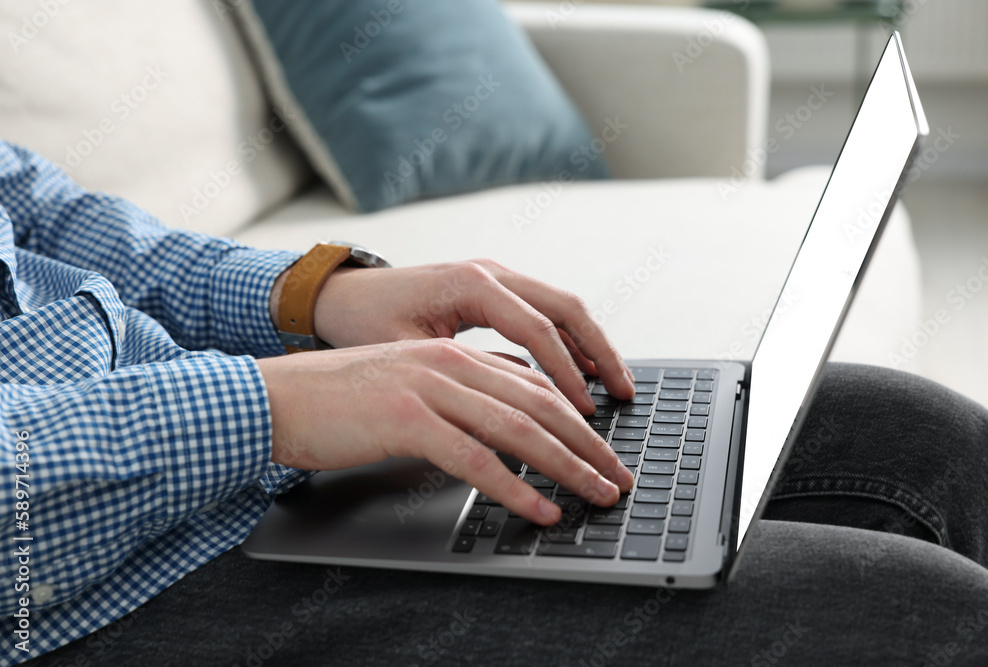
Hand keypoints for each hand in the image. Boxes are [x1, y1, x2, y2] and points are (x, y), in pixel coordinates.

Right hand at [257, 338, 633, 524]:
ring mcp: (429, 388)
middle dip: (588, 444)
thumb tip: (506, 414)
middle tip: (617, 477)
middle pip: (540, 403)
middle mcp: (449, 363)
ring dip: (567, 466)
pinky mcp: (407, 420)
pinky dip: (515, 488)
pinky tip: (541, 509)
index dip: (576, 417)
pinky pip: (476, 459)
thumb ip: (458, 393)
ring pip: (519, 428)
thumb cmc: (339, 398)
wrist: (275, 397)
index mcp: (453, 354)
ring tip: (597, 495)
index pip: (534, 383)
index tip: (603, 448)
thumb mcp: (410, 386)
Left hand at [308, 259, 635, 413]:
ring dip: (592, 345)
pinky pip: (545, 312)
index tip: (584, 411)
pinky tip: (583, 373)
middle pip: (566, 308)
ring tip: (616, 386)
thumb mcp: (403, 351)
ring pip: (563, 307)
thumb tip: (505, 414)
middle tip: (625, 394)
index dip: (566, 373)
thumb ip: (456, 375)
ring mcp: (496, 277)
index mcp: (471, 283)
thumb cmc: (365, 322)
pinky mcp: (494, 290)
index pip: (537, 329)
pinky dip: (570, 341)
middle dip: (600, 353)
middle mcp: (491, 273)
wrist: (341, 294)